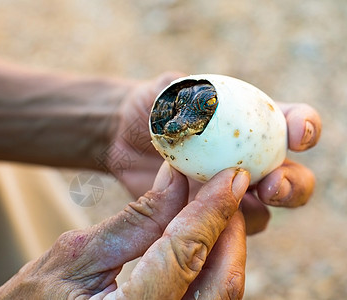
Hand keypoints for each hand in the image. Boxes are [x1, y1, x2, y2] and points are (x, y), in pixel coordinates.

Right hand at [0, 163, 249, 298]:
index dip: (211, 211)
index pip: (184, 256)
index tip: (231, 175)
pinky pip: (203, 299)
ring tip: (217, 205)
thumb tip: (177, 180)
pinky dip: (209, 265)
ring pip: (220, 294)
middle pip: (221, 284)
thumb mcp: (75, 255)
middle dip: (229, 229)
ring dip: (224, 246)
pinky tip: (202, 236)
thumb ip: (133, 221)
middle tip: (229, 187)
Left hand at [109, 72, 321, 233]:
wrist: (125, 137)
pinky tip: (206, 221)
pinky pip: (226, 229)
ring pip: (264, 210)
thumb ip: (183, 89)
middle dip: (293, 183)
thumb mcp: (165, 92)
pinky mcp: (207, 215)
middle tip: (272, 184)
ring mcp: (229, 191)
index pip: (291, 123)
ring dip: (261, 211)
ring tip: (239, 204)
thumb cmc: (152, 108)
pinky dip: (223, 228)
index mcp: (252, 124)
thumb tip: (196, 95)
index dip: (305, 127)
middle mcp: (249, 160)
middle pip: (292, 178)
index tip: (297, 133)